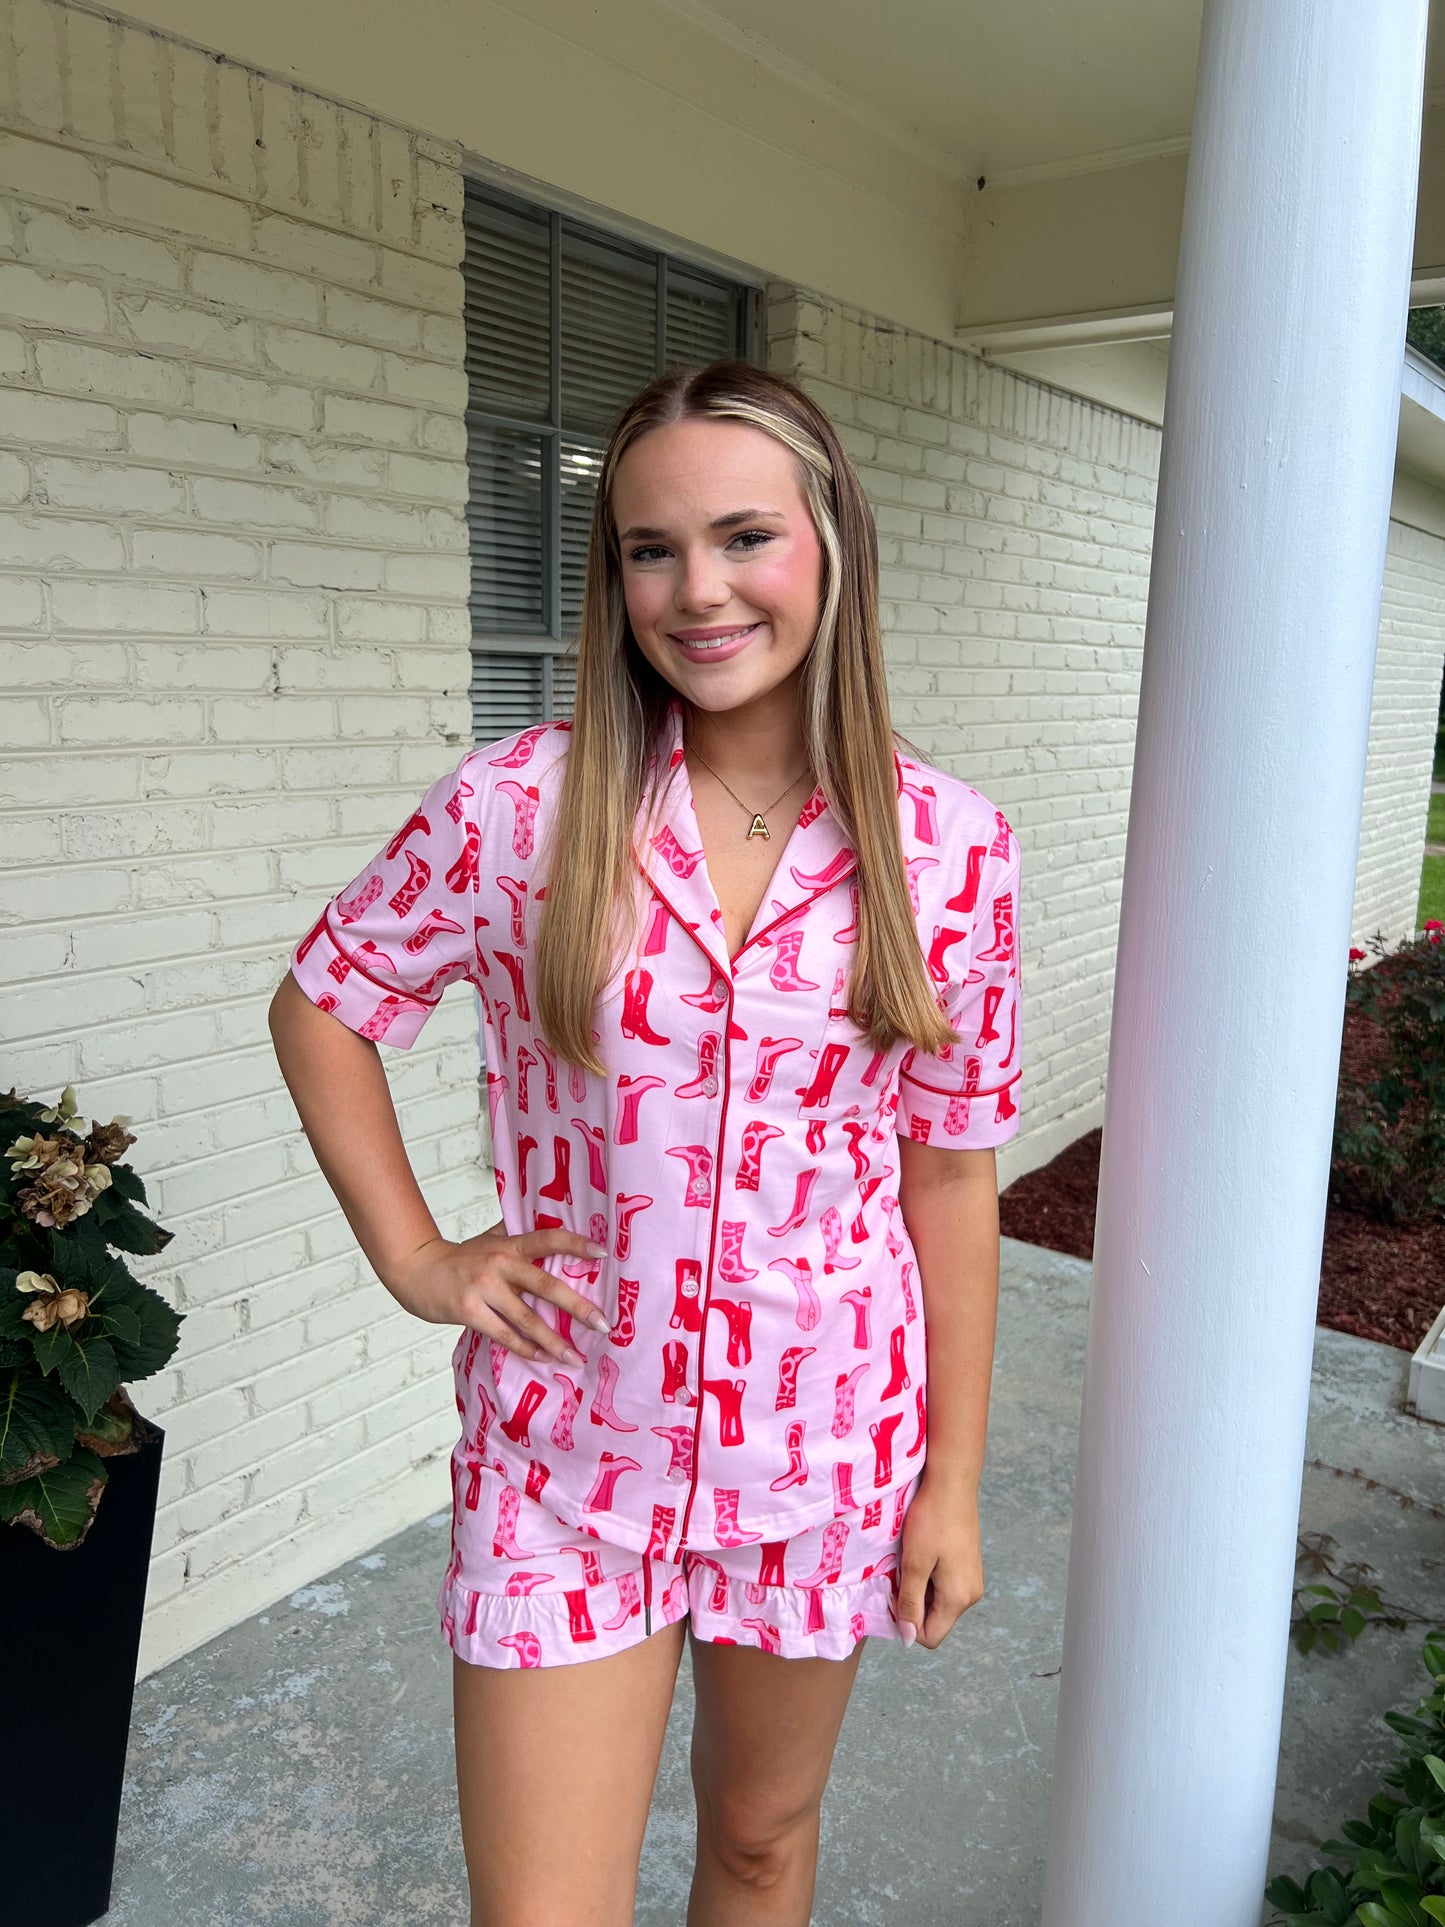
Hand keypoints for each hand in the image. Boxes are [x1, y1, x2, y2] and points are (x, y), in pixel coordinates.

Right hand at [387, 1225, 611, 1368]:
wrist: (417, 1270)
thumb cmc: (459, 1259)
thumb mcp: (488, 1239)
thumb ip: (515, 1234)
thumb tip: (549, 1223)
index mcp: (510, 1244)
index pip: (548, 1239)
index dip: (576, 1244)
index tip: (604, 1253)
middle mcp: (500, 1264)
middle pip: (546, 1285)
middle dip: (578, 1307)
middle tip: (603, 1324)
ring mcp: (485, 1289)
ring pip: (527, 1319)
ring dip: (554, 1341)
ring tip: (575, 1357)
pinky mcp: (470, 1312)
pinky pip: (505, 1335)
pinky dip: (527, 1349)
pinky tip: (544, 1358)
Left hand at [895, 1471, 984, 1650]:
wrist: (952, 1483)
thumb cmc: (932, 1520)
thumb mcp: (914, 1563)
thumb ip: (910, 1603)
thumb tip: (909, 1639)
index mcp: (959, 1598)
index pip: (930, 1636)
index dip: (907, 1623)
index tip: (894, 1593)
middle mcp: (971, 1594)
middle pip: (936, 1620)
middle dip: (913, 1605)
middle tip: (898, 1575)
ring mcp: (972, 1579)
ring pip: (939, 1602)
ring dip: (920, 1589)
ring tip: (910, 1560)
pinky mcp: (969, 1565)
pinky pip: (946, 1586)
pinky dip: (929, 1577)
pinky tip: (922, 1554)